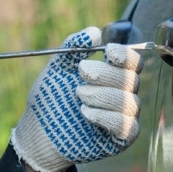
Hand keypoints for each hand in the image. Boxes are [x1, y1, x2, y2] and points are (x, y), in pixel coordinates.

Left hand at [10, 27, 142, 171]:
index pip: (133, 62)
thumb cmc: (51, 100)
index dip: (125, 55)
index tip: (107, 51)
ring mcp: (124, 118)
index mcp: (113, 76)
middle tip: (81, 73)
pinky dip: (106, 116)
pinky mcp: (120, 139)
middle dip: (105, 73)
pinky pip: (127, 125)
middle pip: (130, 79)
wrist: (39, 133)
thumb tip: (94, 32)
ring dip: (102, 95)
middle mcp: (123, 95)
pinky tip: (86, 113)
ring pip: (129, 102)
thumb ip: (74, 48)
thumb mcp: (58, 70)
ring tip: (78, 95)